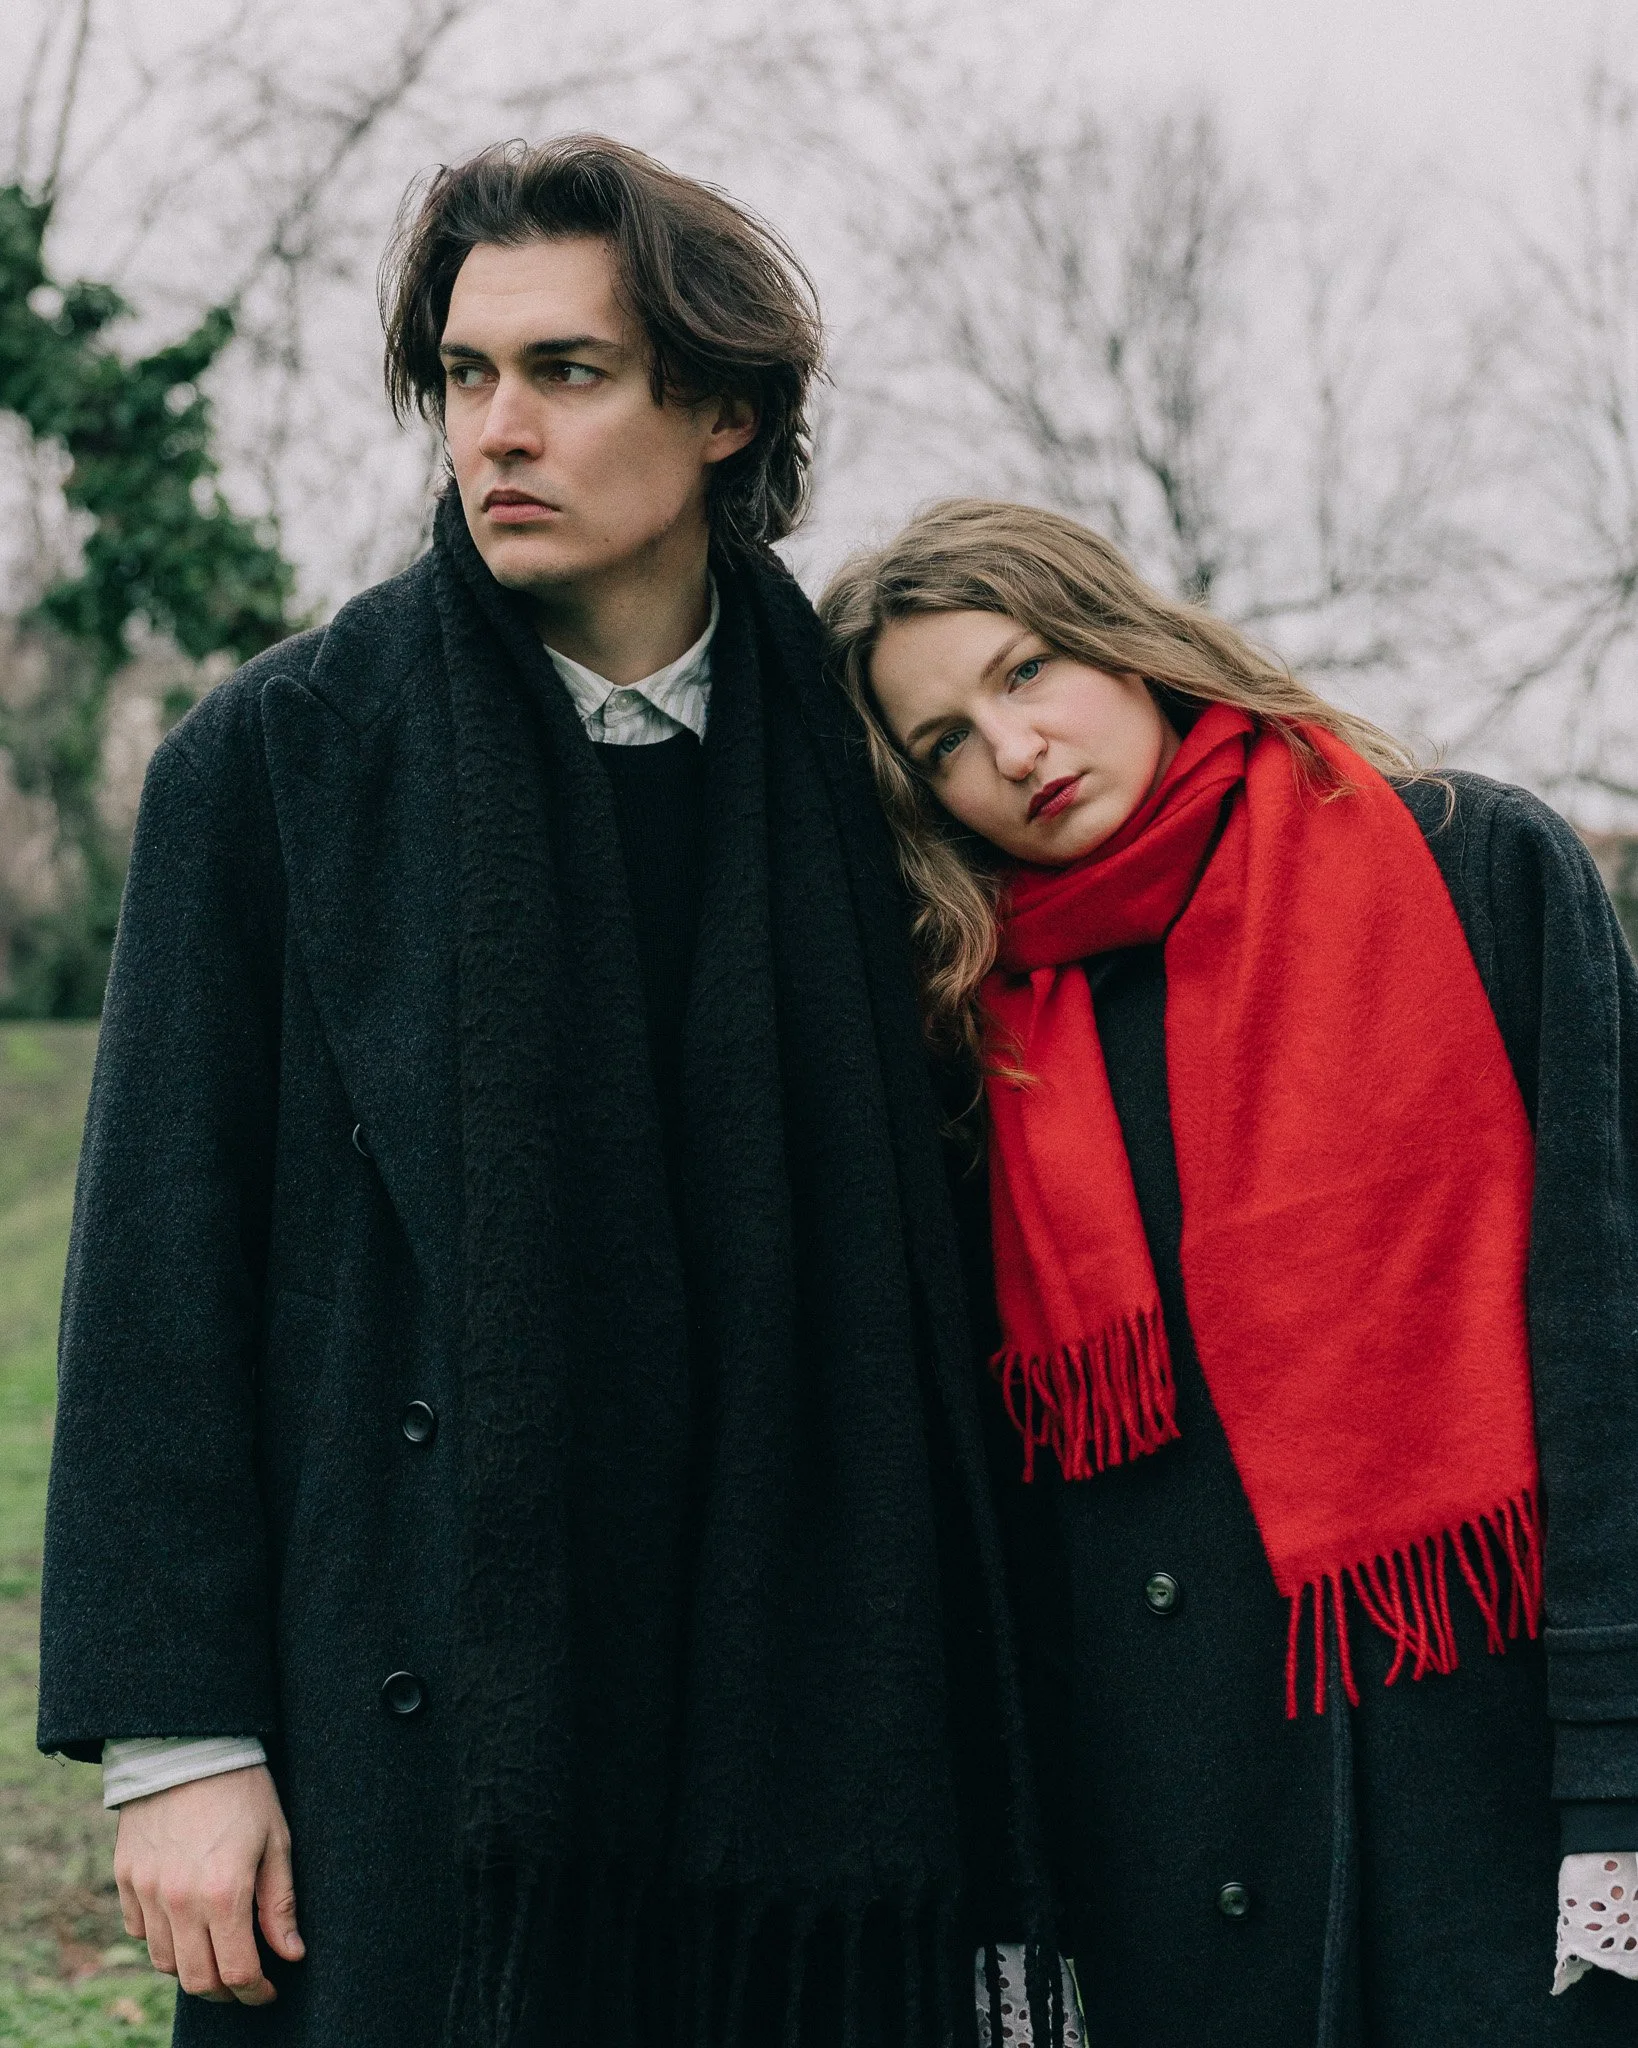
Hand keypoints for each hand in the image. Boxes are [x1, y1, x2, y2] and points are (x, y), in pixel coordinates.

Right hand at [114, 1764, 303, 2004]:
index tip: (269, 1990)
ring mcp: (146, 1891)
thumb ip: (280, 1904)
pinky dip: (162, 1939)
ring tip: (217, 1952)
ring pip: (165, 1962)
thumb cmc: (243, 1790)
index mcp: (223, 1894)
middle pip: (197, 1980)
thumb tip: (291, 1954)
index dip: (256, 1992)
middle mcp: (178, 1902)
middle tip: (244, 1982)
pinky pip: (139, 1931)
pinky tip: (185, 1923)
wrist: (188, 1746)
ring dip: (192, 1967)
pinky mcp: (126, 1878)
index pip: (238, 1971)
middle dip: (225, 1992)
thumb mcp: (276, 1841)